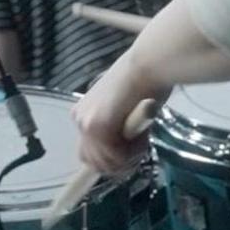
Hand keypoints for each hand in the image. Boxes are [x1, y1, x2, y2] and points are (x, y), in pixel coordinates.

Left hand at [72, 50, 169, 173]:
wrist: (149, 64)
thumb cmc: (144, 83)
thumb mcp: (124, 113)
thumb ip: (116, 131)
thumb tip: (116, 158)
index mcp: (83, 115)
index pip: (88, 154)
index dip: (109, 162)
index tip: (128, 160)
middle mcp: (80, 119)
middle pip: (94, 163)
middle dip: (119, 165)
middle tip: (139, 151)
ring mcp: (87, 123)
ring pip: (106, 163)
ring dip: (128, 159)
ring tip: (143, 139)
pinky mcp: (98, 126)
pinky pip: (115, 156)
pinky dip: (133, 152)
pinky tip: (142, 135)